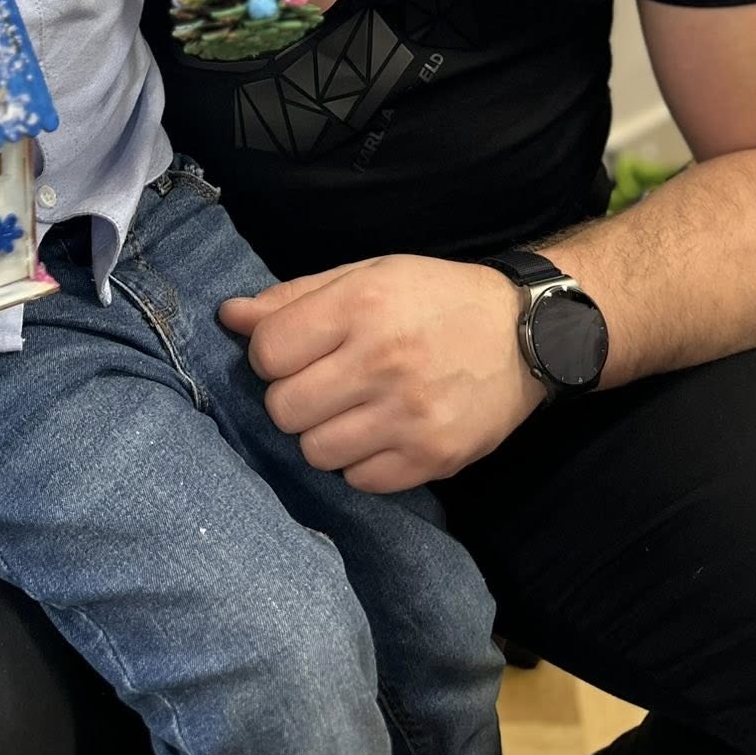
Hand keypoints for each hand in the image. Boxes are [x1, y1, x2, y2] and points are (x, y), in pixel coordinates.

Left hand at [219, 255, 547, 490]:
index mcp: (360, 306)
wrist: (526, 334)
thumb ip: (294, 297)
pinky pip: (359, 481)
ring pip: (315, 452)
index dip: (270, 354)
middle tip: (320, 384)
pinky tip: (380, 432)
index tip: (293, 351)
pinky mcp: (432, 459)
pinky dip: (360, 463)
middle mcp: (382, 362)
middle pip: (283, 408)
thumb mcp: (366, 274)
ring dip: (322, 433)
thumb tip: (228, 316)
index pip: (267, 351)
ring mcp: (408, 416)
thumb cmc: (435, 297)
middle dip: (291, 397)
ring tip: (351, 409)